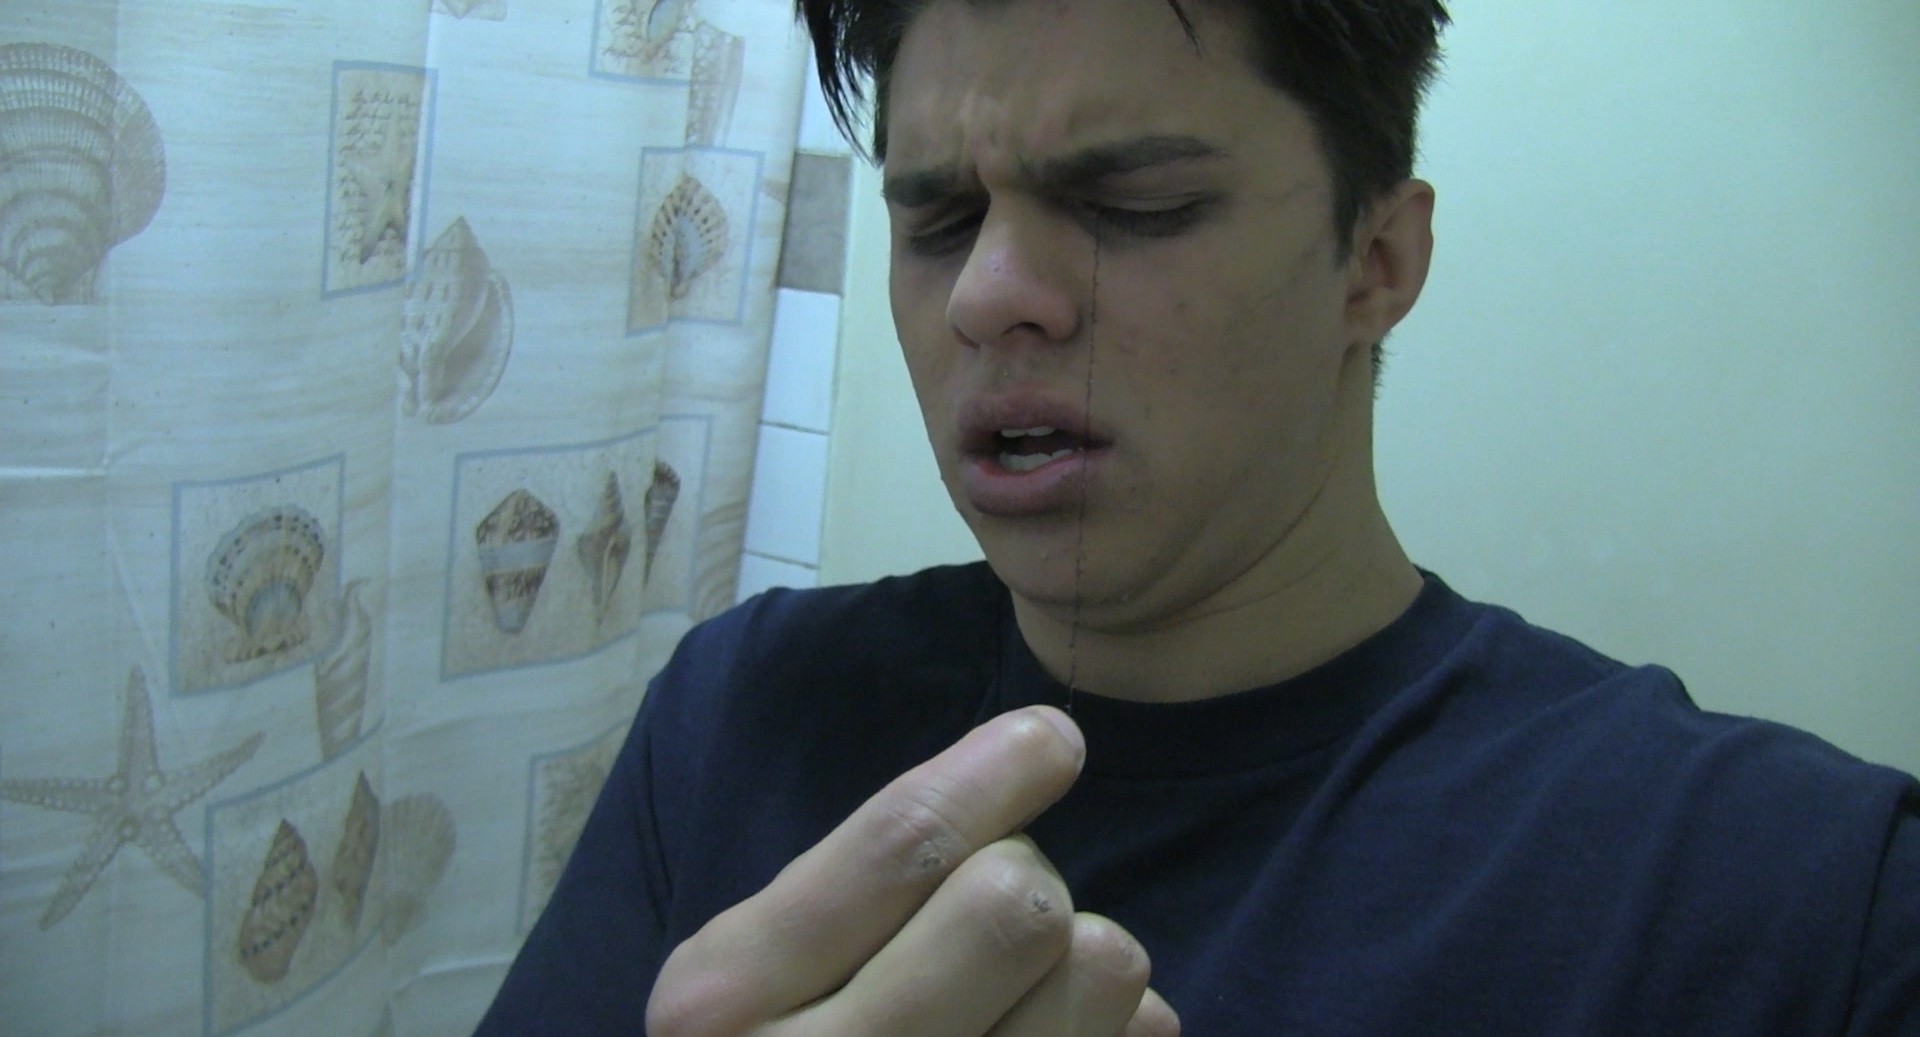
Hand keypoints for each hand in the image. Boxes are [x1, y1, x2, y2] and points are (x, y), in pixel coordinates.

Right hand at [647, 706, 1178, 1036]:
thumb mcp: (753, 982)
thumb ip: (855, 891)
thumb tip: (1041, 760)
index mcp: (724, 1001)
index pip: (900, 849)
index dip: (994, 775)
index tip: (1052, 740)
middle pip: (1018, 900)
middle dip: (1027, 886)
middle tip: (991, 926)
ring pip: (1101, 967)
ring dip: (1087, 964)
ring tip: (1024, 1001)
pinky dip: (1123, 1033)